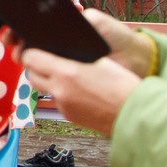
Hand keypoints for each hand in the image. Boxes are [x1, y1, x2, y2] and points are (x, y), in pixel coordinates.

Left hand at [19, 11, 154, 136]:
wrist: (135, 114)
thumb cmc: (123, 86)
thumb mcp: (100, 61)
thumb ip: (76, 56)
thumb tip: (62, 50)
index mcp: (67, 72)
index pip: (31, 58)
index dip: (32, 52)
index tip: (37, 49)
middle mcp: (60, 90)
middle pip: (32, 75)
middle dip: (37, 68)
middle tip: (49, 62)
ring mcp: (63, 105)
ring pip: (43, 89)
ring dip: (48, 81)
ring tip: (66, 77)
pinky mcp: (69, 116)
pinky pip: (57, 101)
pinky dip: (62, 95)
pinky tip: (78, 91)